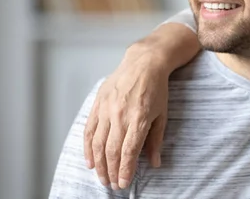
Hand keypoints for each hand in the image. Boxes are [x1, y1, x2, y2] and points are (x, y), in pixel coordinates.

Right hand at [84, 40, 169, 189]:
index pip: (128, 152)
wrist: (143, 63)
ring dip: (99, 164)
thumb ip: (156, 140)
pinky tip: (89, 161)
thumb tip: (154, 163)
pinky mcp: (98, 104)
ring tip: (102, 177)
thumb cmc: (156, 88)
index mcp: (138, 119)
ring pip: (98, 143)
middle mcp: (120, 115)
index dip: (125, 171)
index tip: (124, 183)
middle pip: (112, 151)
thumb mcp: (162, 115)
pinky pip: (89, 129)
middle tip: (113, 185)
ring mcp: (107, 109)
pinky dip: (87, 147)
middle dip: (112, 172)